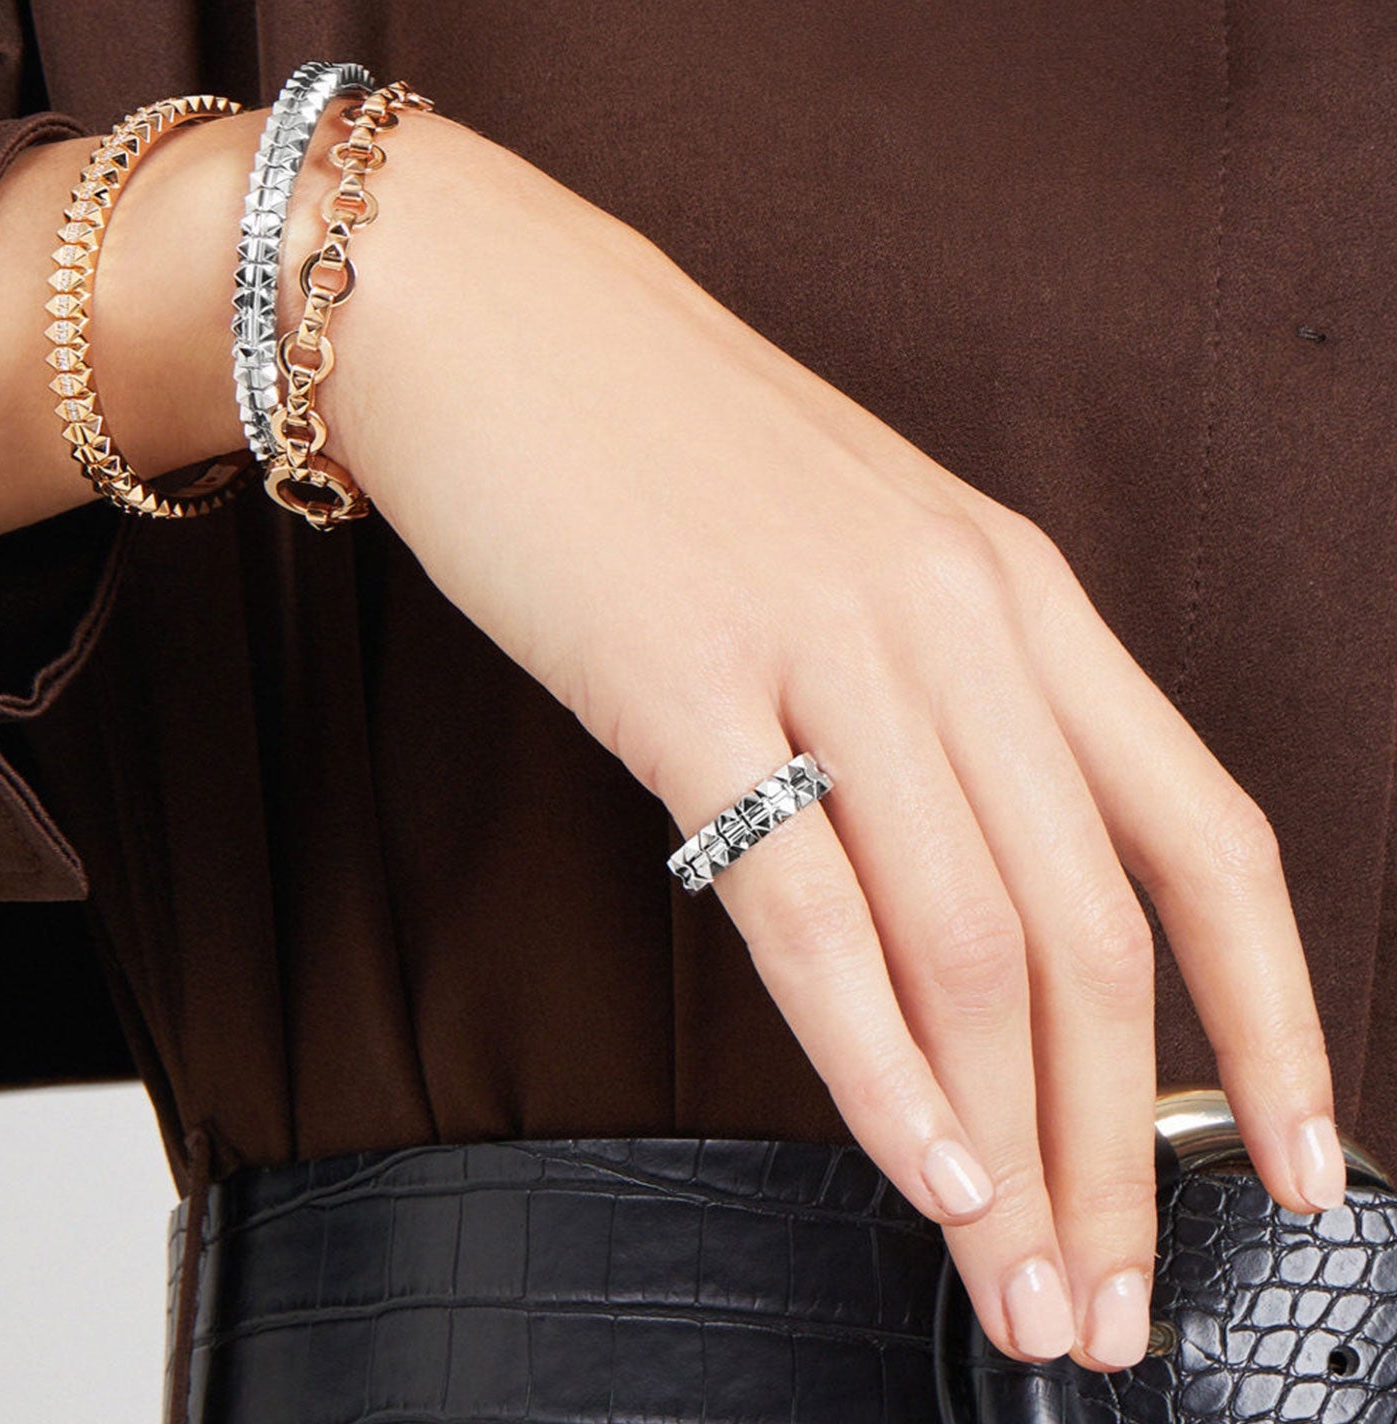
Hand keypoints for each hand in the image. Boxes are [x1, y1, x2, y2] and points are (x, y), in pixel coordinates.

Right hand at [326, 112, 1341, 1369]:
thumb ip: (927, 721)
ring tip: (1017, 1285)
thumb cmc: (669, 458)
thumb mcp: (851, 568)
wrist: (498, 328)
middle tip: (1105, 1295)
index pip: (1202, 831)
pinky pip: (807, 905)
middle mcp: (954, 615)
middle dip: (1118, 1146)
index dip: (1277, 1015)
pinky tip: (914, 1166)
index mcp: (1016, 590)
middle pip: (1095, 928)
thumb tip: (963, 919)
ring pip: (970, 940)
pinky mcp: (683, 680)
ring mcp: (823, 641)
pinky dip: (872, 1060)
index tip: (1294, 1161)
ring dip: (1009, 1143)